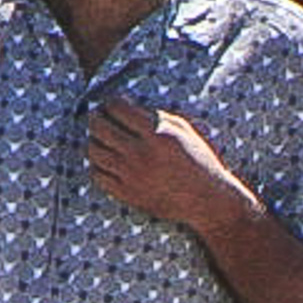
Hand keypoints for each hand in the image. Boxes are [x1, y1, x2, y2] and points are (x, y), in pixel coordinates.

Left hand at [81, 97, 253, 235]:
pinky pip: (98, 175)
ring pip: (94, 151)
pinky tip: (106, 161)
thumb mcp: (184, 131)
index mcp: (156, 134)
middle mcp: (141, 153)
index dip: (111, 103)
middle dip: (96, 117)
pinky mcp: (127, 193)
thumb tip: (125, 103)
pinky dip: (97, 165)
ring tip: (101, 140)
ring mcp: (132, 175)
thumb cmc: (199, 161)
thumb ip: (156, 115)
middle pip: (99, 127)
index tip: (111, 105)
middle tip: (98, 117)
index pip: (117, 108)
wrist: (208, 200)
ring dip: (94, 141)